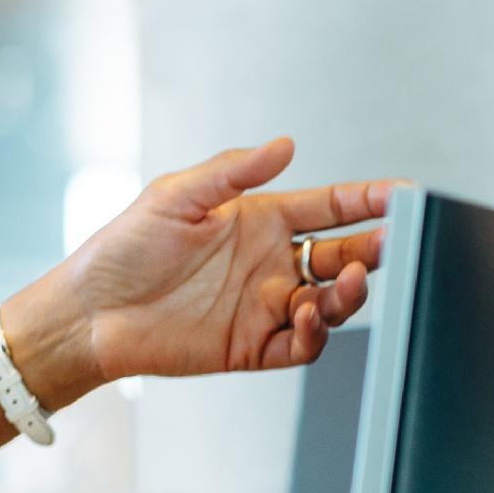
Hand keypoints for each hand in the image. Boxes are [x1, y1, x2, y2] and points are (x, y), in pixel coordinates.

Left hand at [4, 139, 392, 397]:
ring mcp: (265, 307)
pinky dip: (316, 333)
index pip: (330, 207)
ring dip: (350, 292)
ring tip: (351, 279)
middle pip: (343, 255)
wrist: (90, 312)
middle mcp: (271, 263)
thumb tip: (285, 144)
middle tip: (394, 242)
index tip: (403, 196)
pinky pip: (301, 345)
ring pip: (331, 302)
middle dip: (375, 248)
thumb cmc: (125, 247)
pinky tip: (310, 315)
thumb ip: (234, 171)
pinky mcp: (252, 348)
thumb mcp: (177, 195)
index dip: (368, 200)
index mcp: (260, 220)